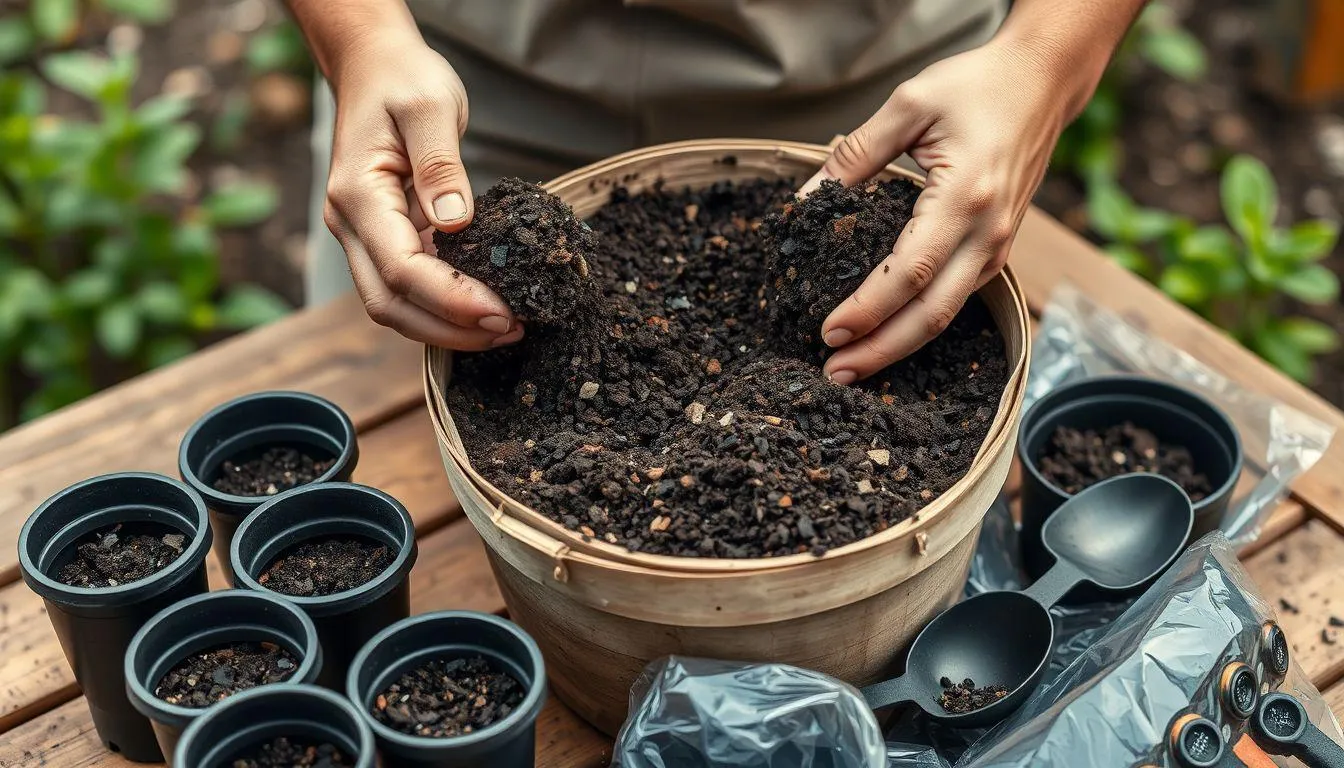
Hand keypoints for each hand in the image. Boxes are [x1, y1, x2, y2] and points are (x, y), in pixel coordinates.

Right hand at [322, 32, 521, 348]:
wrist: (373, 67)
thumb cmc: (402, 79)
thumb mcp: (431, 105)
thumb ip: (442, 164)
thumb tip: (455, 221)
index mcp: (358, 194)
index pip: (400, 268)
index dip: (450, 299)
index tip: (500, 312)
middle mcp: (351, 224)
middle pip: (391, 304)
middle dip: (450, 328)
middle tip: (511, 329)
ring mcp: (363, 236)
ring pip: (395, 306)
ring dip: (447, 327)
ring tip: (506, 327)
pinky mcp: (384, 239)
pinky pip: (407, 289)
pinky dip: (444, 308)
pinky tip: (485, 308)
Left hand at [802, 36, 1074, 383]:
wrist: (1041, 81)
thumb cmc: (977, 87)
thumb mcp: (908, 105)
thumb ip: (854, 155)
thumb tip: (804, 201)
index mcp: (965, 195)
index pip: (909, 271)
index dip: (868, 309)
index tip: (828, 330)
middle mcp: (988, 230)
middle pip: (931, 313)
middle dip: (880, 349)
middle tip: (834, 372)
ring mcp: (998, 244)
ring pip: (946, 314)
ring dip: (899, 346)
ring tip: (853, 365)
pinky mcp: (997, 248)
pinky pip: (956, 299)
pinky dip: (920, 324)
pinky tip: (887, 335)